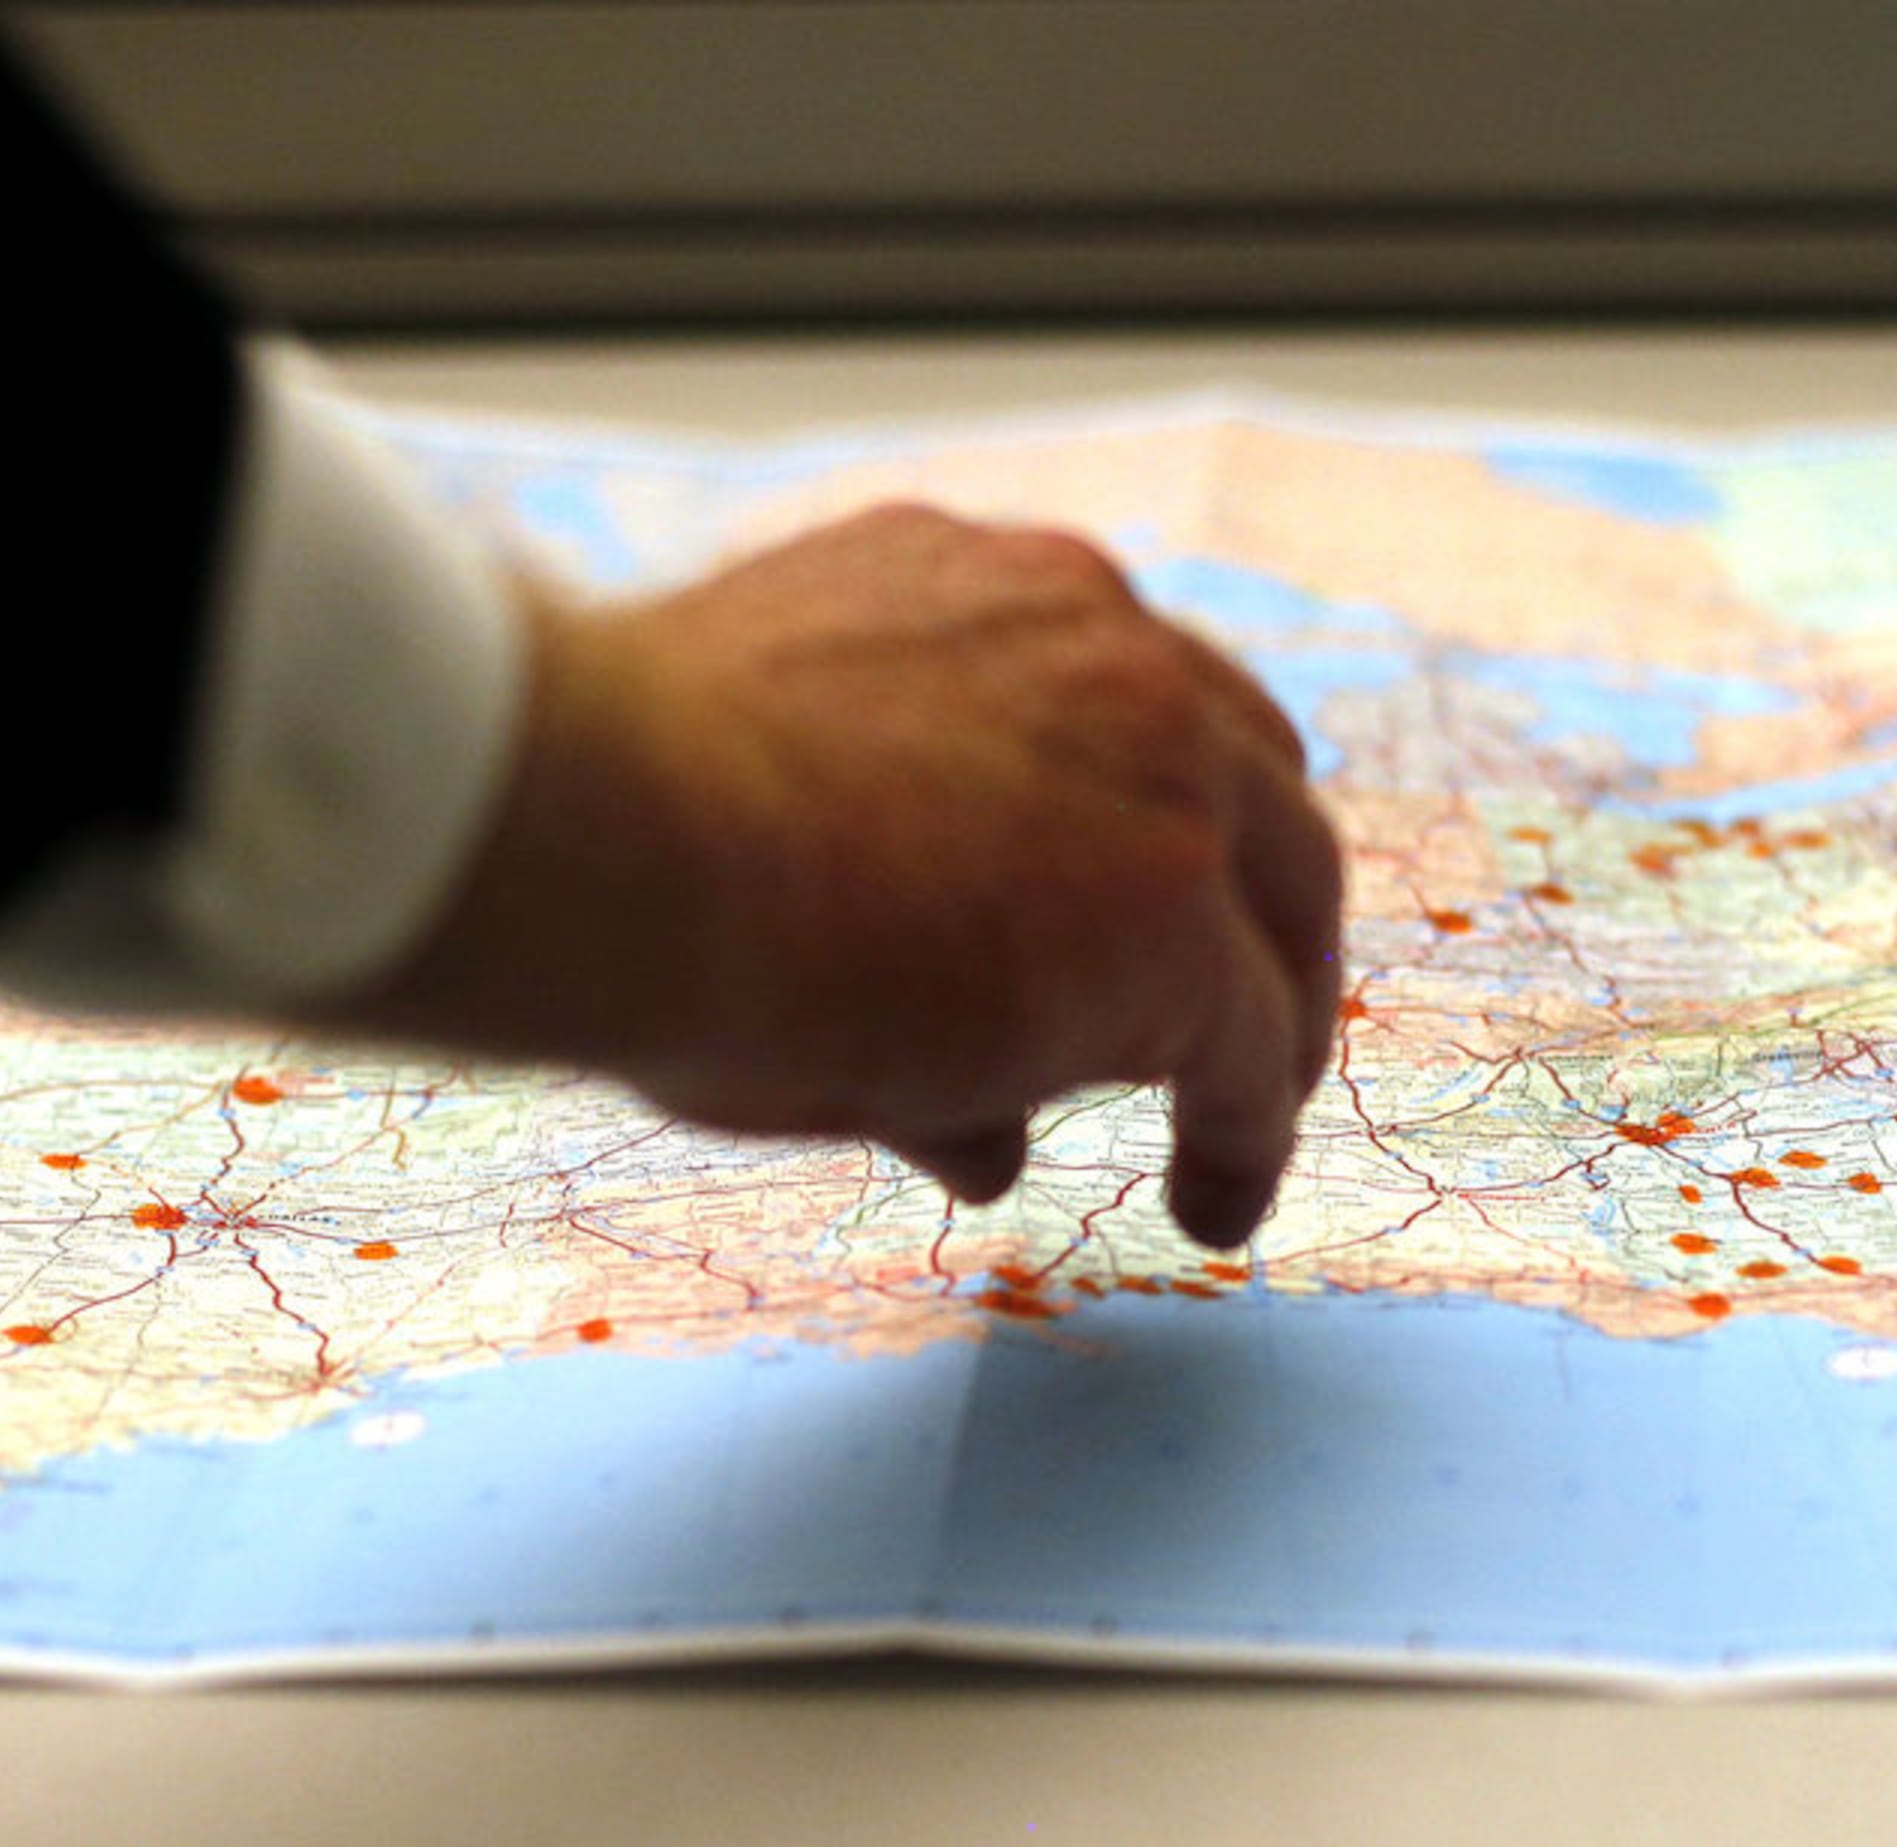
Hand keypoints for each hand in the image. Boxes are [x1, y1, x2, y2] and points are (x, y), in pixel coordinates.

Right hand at [331, 504, 1343, 1248]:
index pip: (1132, 703)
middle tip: (1234, 1016)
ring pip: (1284, 896)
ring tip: (1242, 1123)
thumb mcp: (777, 845)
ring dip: (1269, 1013)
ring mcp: (1159, 767)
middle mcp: (1101, 645)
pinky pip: (1249, 1037)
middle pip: (1249, 782)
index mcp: (994, 590)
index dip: (1153, 822)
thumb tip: (988, 1138)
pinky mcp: (1178, 911)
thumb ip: (903, 949)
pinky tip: (1211, 1207)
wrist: (612, 834)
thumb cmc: (630, 829)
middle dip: (1247, 905)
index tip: (1136, 913)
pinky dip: (1245, 1130)